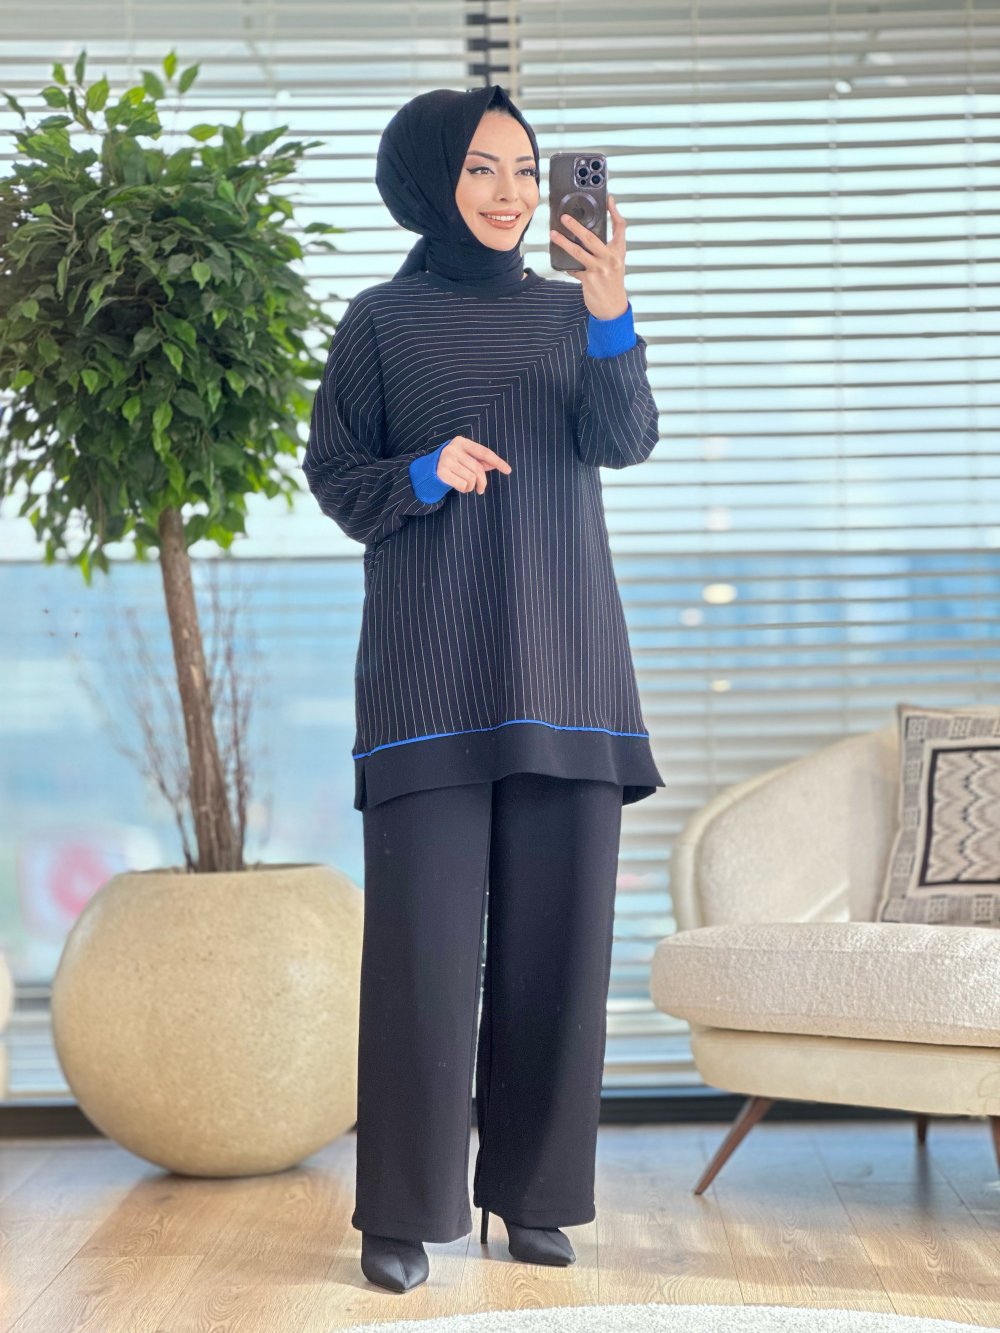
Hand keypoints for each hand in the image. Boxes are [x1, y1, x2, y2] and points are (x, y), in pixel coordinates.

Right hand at [438, 436, 511, 494]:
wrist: (428, 470)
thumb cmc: (452, 464)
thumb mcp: (465, 458)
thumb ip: (480, 460)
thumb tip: (495, 464)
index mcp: (462, 442)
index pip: (484, 452)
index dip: (498, 462)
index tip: (508, 470)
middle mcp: (453, 449)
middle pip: (478, 469)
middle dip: (483, 482)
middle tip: (481, 490)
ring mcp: (446, 460)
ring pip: (471, 478)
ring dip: (471, 486)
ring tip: (466, 486)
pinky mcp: (441, 472)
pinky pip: (462, 485)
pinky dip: (464, 489)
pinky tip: (460, 487)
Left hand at [550, 194, 628, 319]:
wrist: (613, 306)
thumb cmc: (613, 283)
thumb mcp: (615, 263)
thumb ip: (606, 248)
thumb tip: (588, 234)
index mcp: (619, 252)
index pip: (620, 227)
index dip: (614, 211)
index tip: (608, 199)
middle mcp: (610, 259)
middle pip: (591, 237)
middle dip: (576, 226)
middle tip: (564, 218)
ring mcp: (599, 269)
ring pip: (578, 251)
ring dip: (563, 242)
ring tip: (553, 235)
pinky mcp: (589, 280)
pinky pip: (573, 268)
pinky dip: (566, 265)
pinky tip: (560, 262)